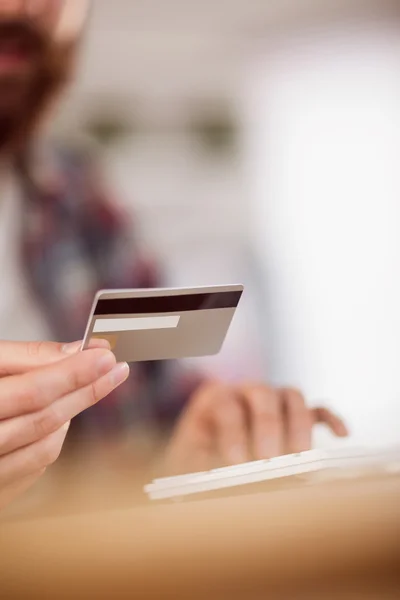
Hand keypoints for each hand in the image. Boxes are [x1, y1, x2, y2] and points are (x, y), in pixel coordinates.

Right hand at [0, 340, 128, 510]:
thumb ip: (24, 358)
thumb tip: (74, 351)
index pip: (33, 391)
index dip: (74, 373)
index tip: (105, 356)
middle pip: (45, 418)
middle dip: (87, 389)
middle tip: (115, 368)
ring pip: (46, 443)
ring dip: (73, 412)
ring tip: (88, 385)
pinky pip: (37, 464)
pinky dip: (55, 437)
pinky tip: (61, 416)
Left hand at [164, 382, 347, 474]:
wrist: (199, 466)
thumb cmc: (192, 467)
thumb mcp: (189, 466)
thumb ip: (203, 468)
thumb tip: (224, 483)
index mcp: (214, 399)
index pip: (227, 402)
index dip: (232, 430)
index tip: (236, 462)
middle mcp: (245, 392)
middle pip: (262, 394)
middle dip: (268, 426)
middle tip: (268, 459)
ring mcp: (273, 401)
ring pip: (291, 396)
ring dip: (297, 424)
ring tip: (297, 456)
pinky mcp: (295, 417)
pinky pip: (317, 409)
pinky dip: (330, 419)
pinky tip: (341, 435)